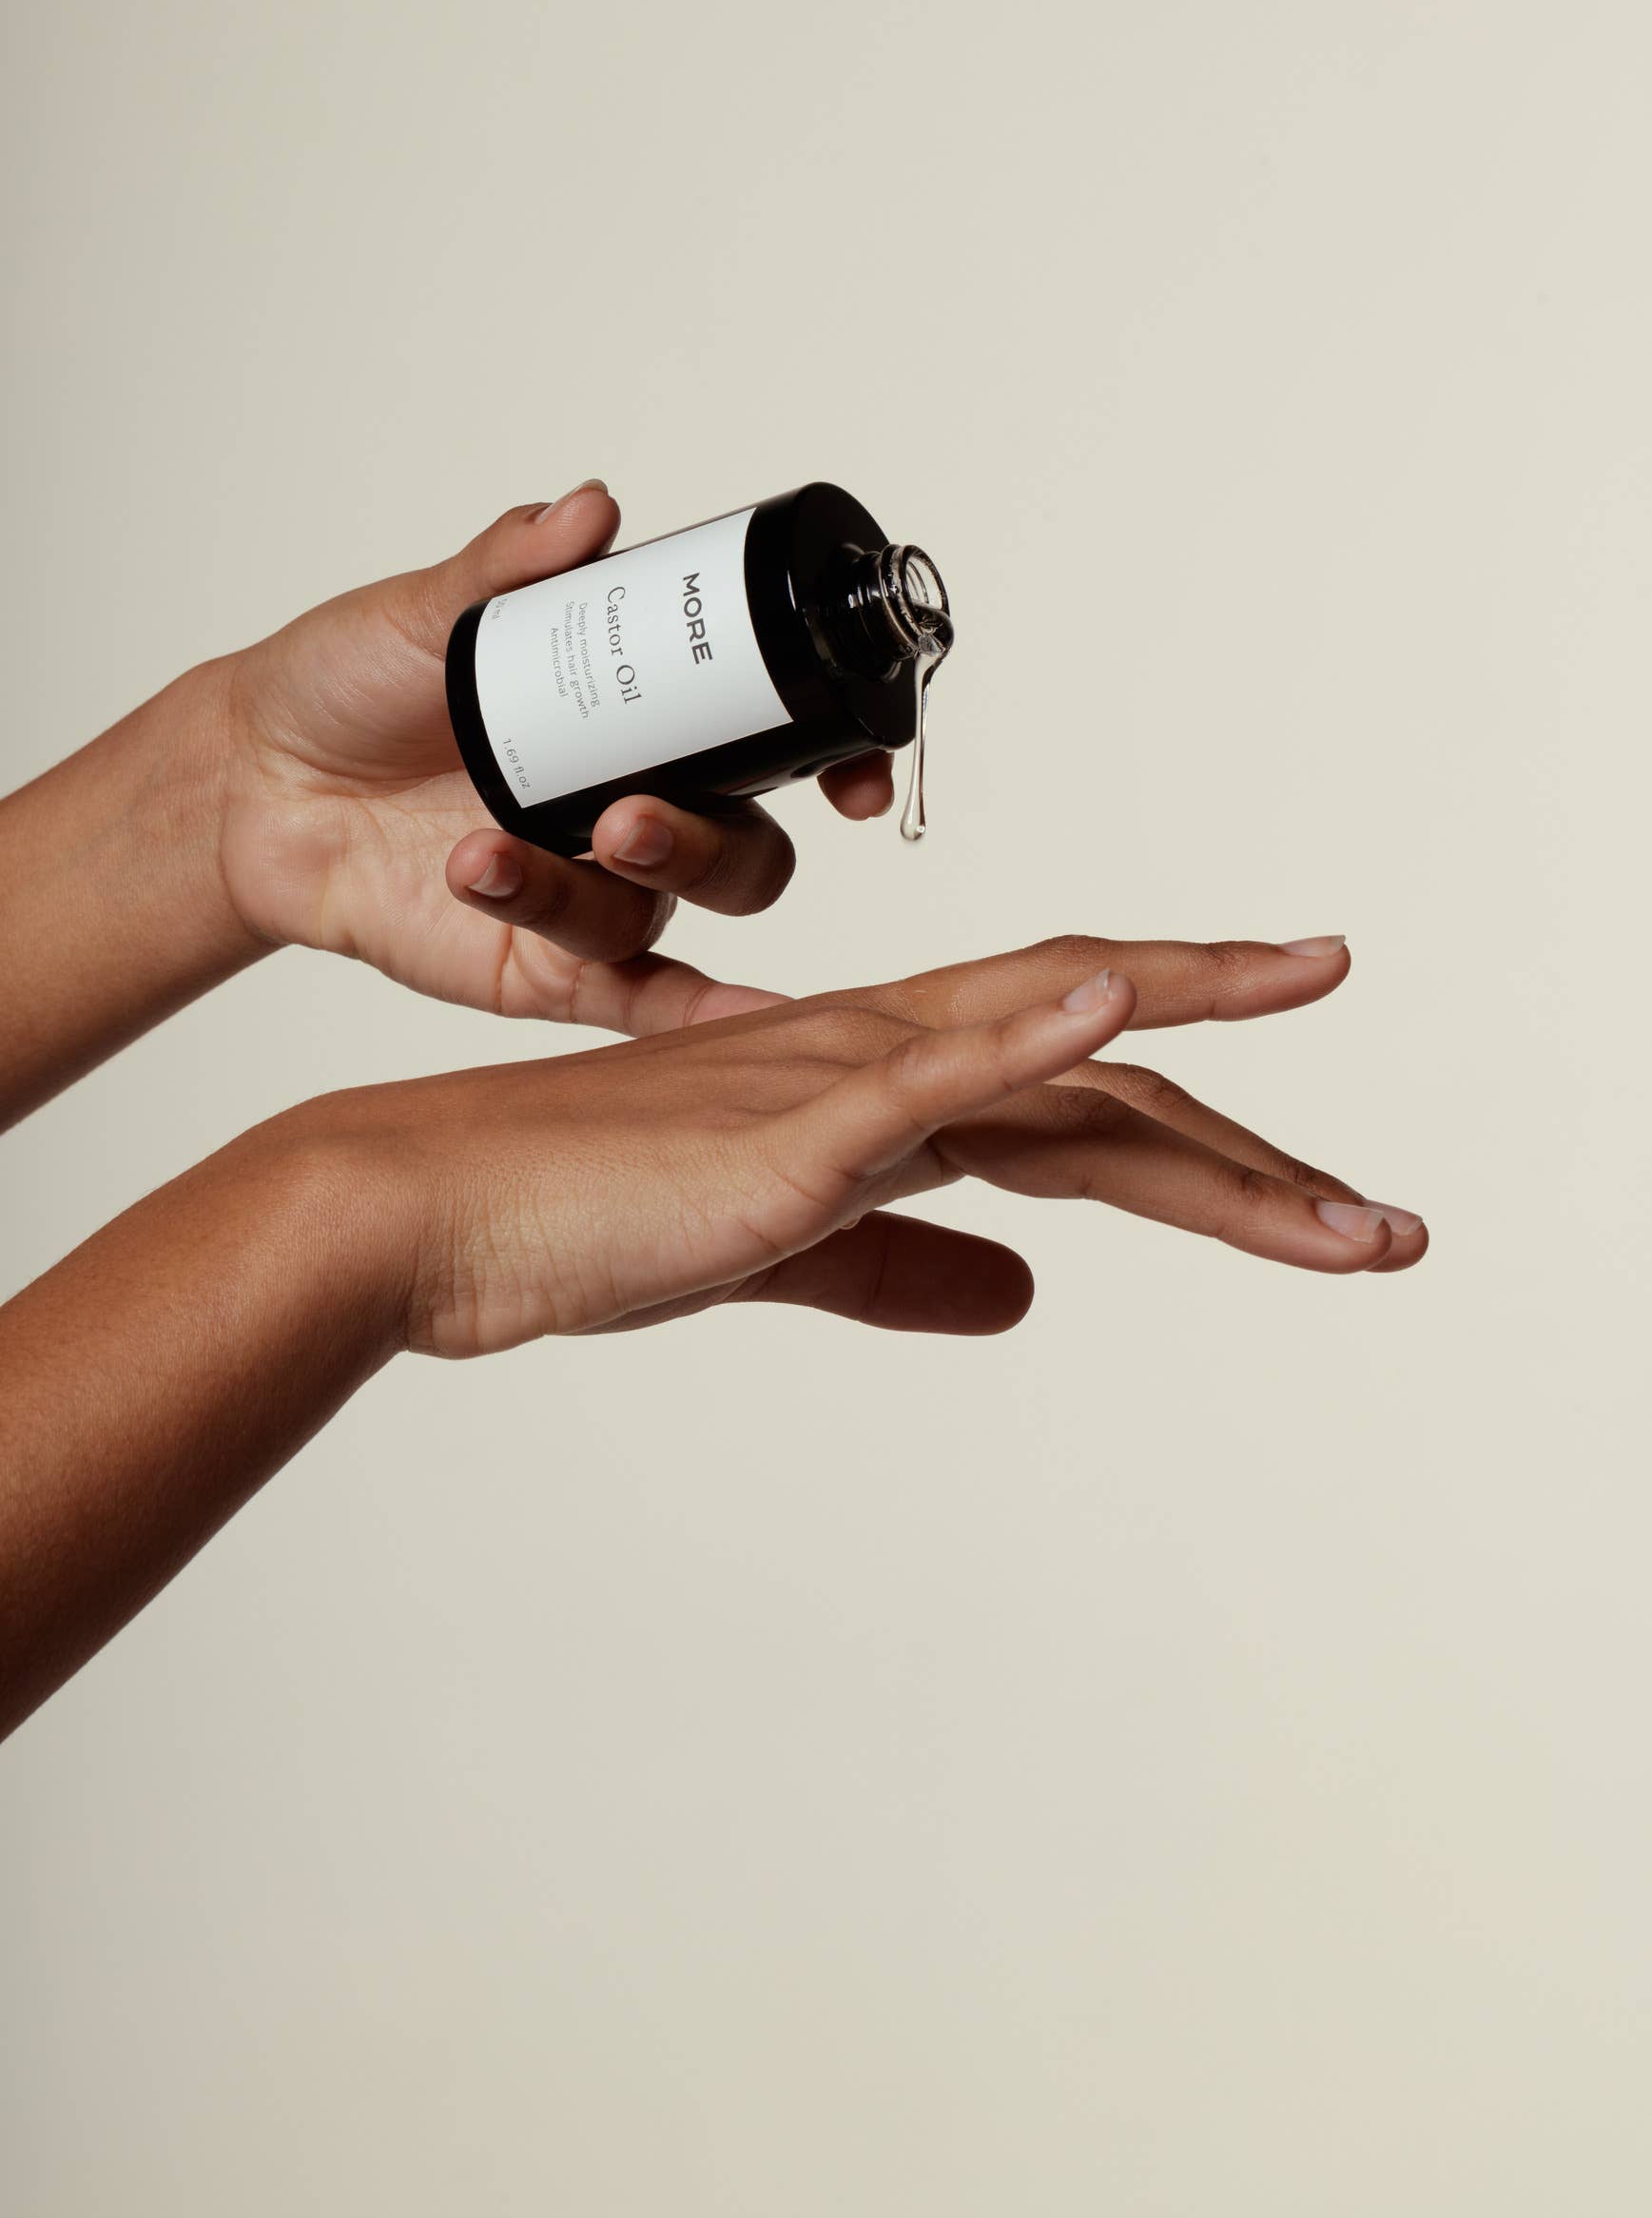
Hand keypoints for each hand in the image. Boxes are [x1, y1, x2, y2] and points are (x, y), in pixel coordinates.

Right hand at [0, 927, 1423, 1734]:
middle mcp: (886, 1056)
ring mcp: (841, 1077)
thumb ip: (904, 1265)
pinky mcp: (785, 1127)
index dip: (1210, 1139)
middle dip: (1259, 1154)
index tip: (1317, 1190)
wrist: (435, 1210)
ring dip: (1214, 1111)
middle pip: (1113, 1083)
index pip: (1084, 1101)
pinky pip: (928, 1067)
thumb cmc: (584, 1223)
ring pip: (1062, 1069)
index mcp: (886, 1087)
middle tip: (1387, 1233)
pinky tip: (1125, 1007)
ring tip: (1344, 1185)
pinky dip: (1034, 1031)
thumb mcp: (788, 1256)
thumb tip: (1025, 1295)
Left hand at [218, 483, 893, 1031]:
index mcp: (637, 721)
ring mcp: (596, 894)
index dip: (839, 755)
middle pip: (744, 846)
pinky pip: (641, 1003)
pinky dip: (700, 1015)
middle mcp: (638, 809)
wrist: (245, 781)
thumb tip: (588, 511)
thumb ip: (506, 569)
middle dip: (702, 839)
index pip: (773, 739)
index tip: (852, 775)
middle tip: (624, 813)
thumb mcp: (422, 613)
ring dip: (594, 890)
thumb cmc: (347, 684)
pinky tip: (737, 1019)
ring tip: (485, 851)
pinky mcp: (543, 969)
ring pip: (662, 912)